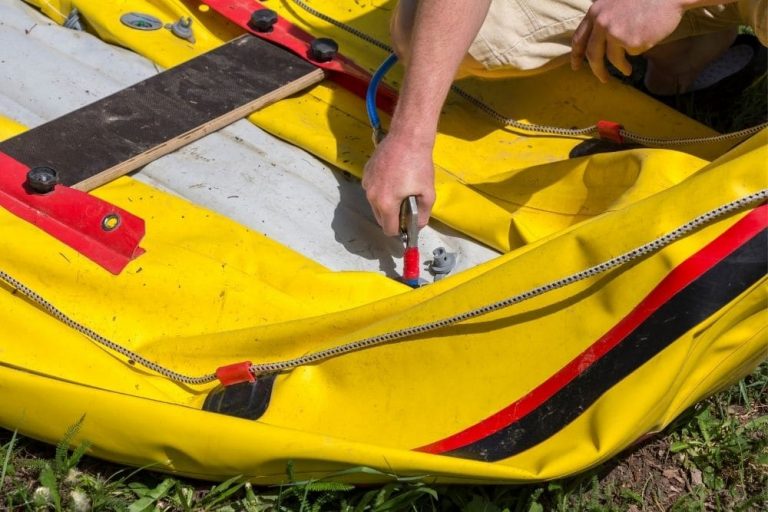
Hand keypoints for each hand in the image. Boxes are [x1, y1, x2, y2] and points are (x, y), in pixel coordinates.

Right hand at [362, 133, 435, 235]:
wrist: (407, 137)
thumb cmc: (419, 164)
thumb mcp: (427, 193)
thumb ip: (423, 214)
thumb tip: (418, 226)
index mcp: (386, 203)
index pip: (389, 229)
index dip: (400, 230)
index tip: (407, 223)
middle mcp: (372, 196)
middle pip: (380, 218)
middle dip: (392, 217)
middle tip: (406, 206)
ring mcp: (367, 183)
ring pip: (375, 204)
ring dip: (386, 204)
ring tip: (401, 190)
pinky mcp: (366, 172)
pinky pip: (373, 190)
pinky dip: (382, 190)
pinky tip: (394, 179)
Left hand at [571, 0, 686, 81]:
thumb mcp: (615, 2)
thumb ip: (604, 17)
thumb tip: (598, 41)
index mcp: (596, 12)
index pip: (579, 38)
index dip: (576, 55)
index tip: (576, 67)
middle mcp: (602, 23)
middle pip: (593, 55)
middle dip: (597, 70)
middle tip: (602, 79)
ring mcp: (615, 33)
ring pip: (613, 59)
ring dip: (620, 68)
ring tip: (627, 70)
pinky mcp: (631, 42)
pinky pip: (633, 53)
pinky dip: (639, 49)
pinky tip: (649, 36)